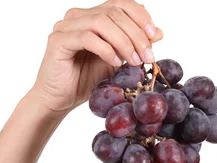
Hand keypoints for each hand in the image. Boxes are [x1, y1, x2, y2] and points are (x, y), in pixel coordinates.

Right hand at [29, 0, 162, 113]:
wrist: (60, 99)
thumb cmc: (86, 79)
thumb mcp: (118, 61)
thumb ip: (135, 45)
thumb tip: (158, 32)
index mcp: (93, 16)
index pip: (120, 4)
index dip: (140, 16)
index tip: (154, 35)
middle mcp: (78, 16)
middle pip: (114, 12)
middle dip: (136, 35)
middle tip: (148, 56)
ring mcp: (66, 26)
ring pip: (101, 22)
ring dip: (124, 42)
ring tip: (133, 61)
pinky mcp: (58, 40)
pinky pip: (87, 38)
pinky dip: (106, 49)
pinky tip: (115, 62)